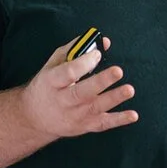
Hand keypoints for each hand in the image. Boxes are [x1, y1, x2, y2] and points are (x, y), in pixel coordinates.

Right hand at [19, 36, 137, 137]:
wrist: (34, 117)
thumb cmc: (47, 85)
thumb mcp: (54, 64)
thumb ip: (78, 49)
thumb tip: (103, 42)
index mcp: (52, 82)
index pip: (67, 73)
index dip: (83, 63)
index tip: (97, 54)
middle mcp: (62, 100)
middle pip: (81, 92)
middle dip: (101, 81)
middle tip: (118, 71)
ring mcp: (74, 115)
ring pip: (95, 107)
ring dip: (113, 98)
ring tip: (129, 90)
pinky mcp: (84, 125)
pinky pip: (102, 124)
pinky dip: (118, 120)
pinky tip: (132, 115)